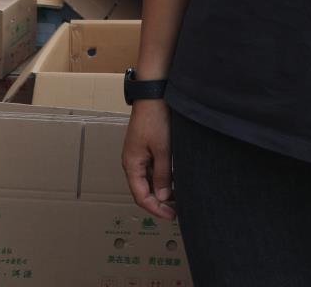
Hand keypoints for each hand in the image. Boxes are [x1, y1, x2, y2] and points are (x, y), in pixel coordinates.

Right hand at [121, 100, 175, 219]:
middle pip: (143, 190)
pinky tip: (174, 181)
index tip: (171, 216)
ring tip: (179, 198)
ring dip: (161, 191)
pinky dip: (162, 178)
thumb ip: (162, 174)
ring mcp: (138, 154)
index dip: (155, 209)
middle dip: (159, 202)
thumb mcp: (162, 149)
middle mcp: (132, 162)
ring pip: (148, 180)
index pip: (140, 196)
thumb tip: (161, 198)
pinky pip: (152, 169)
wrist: (154, 93)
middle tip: (178, 210)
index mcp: (132, 164)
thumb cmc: (156, 118)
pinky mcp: (146, 147)